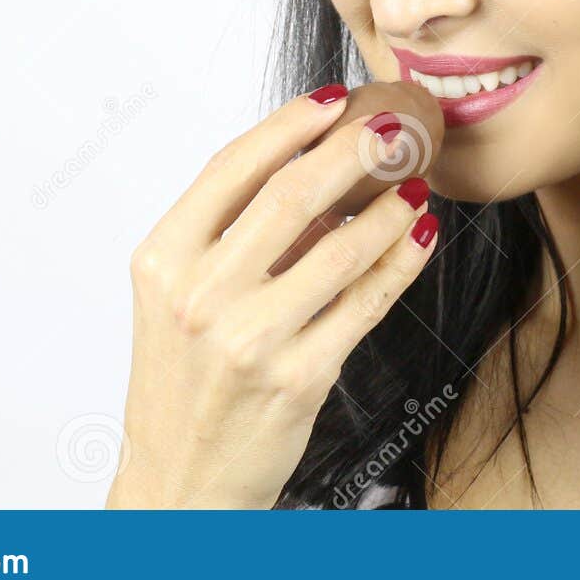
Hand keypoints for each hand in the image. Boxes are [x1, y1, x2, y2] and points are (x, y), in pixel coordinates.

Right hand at [107, 82, 442, 508]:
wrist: (182, 480)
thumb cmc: (186, 379)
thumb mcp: (178, 297)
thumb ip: (231, 234)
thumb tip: (313, 164)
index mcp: (162, 259)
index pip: (232, 167)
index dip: (288, 125)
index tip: (332, 99)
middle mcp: (200, 294)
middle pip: (292, 194)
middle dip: (353, 150)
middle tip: (393, 129)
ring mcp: (250, 338)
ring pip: (342, 248)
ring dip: (389, 207)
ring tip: (414, 182)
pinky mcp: (299, 376)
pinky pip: (367, 301)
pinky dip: (401, 259)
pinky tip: (417, 235)